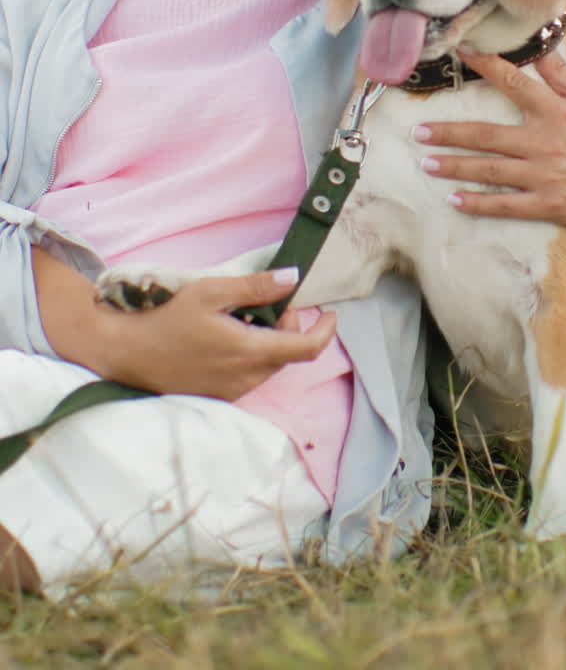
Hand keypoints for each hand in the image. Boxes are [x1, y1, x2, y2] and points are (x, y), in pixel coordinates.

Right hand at [103, 269, 336, 400]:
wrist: (127, 354)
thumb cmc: (167, 318)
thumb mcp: (211, 292)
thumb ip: (255, 287)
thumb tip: (293, 278)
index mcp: (250, 352)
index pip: (306, 349)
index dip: (325, 331)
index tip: (330, 314)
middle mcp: (247, 379)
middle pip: (287, 354)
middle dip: (288, 327)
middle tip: (266, 303)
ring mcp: (232, 392)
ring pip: (268, 365)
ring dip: (268, 341)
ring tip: (240, 317)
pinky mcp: (218, 396)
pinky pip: (249, 375)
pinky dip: (250, 354)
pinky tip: (225, 336)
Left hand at [413, 48, 565, 230]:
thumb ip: (564, 75)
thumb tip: (541, 49)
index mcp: (555, 111)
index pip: (513, 82)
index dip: (484, 66)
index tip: (459, 54)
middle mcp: (543, 141)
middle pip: (485, 135)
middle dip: (448, 133)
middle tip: (418, 131)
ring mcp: (543, 175)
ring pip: (489, 170)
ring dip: (454, 166)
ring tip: (426, 162)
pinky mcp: (548, 204)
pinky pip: (506, 205)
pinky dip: (478, 204)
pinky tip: (455, 201)